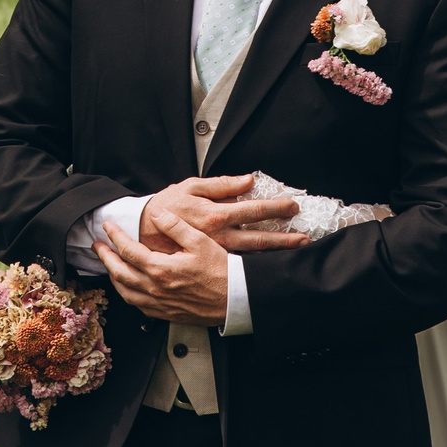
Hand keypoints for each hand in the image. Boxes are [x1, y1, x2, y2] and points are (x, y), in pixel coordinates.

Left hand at [99, 213, 235, 323]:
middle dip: (106, 258)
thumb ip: (175, 226)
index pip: (128, 251)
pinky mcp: (167, 314)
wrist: (236, 299)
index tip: (108, 226)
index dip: (115, 236)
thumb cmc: (222, 271)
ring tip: (110, 266)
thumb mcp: (200, 241)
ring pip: (126, 293)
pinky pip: (139, 306)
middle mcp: (156, 290)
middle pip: (120, 273)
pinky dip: (128, 294)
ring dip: (114, 277)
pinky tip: (130, 288)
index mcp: (161, 270)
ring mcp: (160, 304)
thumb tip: (157, 214)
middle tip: (98, 246)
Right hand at [139, 174, 309, 254]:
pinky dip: (255, 266)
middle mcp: (218, 237)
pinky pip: (236, 266)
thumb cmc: (166, 205)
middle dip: (283, 239)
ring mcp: (215, 253)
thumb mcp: (190, 186)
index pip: (252, 210)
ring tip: (293, 249)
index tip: (293, 205)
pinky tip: (268, 265)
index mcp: (215, 215)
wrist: (143, 231)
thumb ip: (220, 184)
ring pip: (250, 256)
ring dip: (274, 253)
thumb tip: (247, 180)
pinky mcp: (209, 263)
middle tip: (304, 237)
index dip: (275, 208)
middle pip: (258, 239)